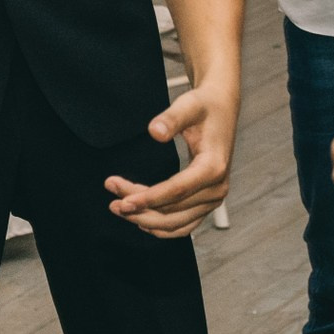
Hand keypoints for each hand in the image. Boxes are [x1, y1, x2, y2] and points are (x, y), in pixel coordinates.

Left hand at [106, 81, 237, 236]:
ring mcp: (214, 199)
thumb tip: (154, 131)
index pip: (176, 191)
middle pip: (173, 210)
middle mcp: (217, 188)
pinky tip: (140, 220)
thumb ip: (171, 118)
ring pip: (176, 222)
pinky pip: (184, 225)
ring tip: (118, 208)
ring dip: (146, 219)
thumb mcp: (188, 106)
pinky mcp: (207, 202)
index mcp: (213, 167)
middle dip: (140, 209)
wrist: (221, 109)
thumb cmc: (204, 106)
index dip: (148, 198)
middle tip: (113, 203)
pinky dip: (162, 227)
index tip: (123, 200)